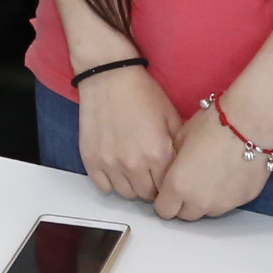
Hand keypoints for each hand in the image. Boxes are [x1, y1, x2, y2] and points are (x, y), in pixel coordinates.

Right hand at [72, 64, 182, 201]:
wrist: (109, 76)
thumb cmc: (142, 93)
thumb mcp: (171, 117)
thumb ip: (178, 147)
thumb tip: (181, 169)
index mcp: (158, 154)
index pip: (167, 188)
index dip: (168, 183)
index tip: (166, 176)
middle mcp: (134, 164)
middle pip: (146, 195)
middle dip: (151, 186)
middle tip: (149, 172)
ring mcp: (110, 163)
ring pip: (125, 194)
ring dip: (131, 185)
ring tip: (132, 169)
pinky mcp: (91, 160)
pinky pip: (103, 187)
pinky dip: (111, 181)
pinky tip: (115, 167)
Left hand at [152, 117, 272, 221]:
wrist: (249, 123)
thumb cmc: (213, 125)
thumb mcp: (180, 137)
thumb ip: (173, 160)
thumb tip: (173, 168)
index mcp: (178, 186)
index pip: (164, 210)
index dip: (165, 199)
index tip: (169, 189)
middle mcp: (199, 201)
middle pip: (186, 215)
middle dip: (184, 202)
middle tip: (190, 181)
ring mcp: (223, 204)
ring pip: (208, 211)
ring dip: (205, 200)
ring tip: (211, 176)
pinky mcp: (243, 200)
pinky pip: (229, 203)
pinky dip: (226, 194)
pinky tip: (229, 173)